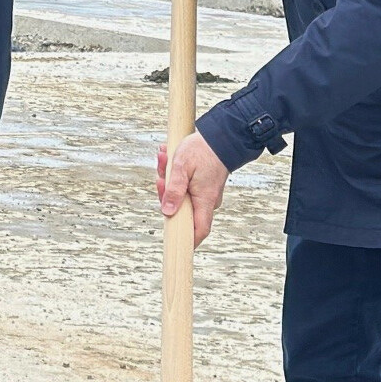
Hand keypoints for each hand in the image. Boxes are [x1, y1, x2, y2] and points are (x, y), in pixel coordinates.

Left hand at [157, 131, 229, 247]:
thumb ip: (174, 190)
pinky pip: (182, 186)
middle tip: (161, 176)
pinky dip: (173, 176)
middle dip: (165, 193)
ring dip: (167, 180)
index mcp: (205, 201)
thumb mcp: (182, 167)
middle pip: (181, 210)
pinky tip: (169, 158)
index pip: (198, 231)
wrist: (219, 135)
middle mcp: (206, 201)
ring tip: (165, 159)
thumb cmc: (202, 149)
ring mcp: (204, 194)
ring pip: (179, 195)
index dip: (187, 241)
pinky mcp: (200, 186)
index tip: (175, 246)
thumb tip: (167, 212)